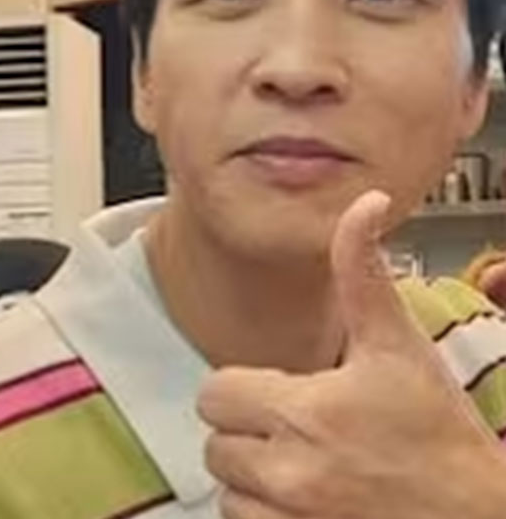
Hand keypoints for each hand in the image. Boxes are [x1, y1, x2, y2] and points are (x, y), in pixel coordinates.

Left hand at [197, 190, 505, 518]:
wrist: (483, 517)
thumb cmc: (443, 438)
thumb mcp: (401, 348)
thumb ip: (365, 275)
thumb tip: (365, 207)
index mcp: (306, 412)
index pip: (214, 393)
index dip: (243, 389)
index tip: (279, 392)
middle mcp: (290, 472)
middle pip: (214, 442)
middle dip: (246, 432)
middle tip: (294, 429)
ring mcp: (292, 518)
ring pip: (228, 490)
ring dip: (254, 478)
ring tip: (304, 465)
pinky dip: (267, 515)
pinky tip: (306, 499)